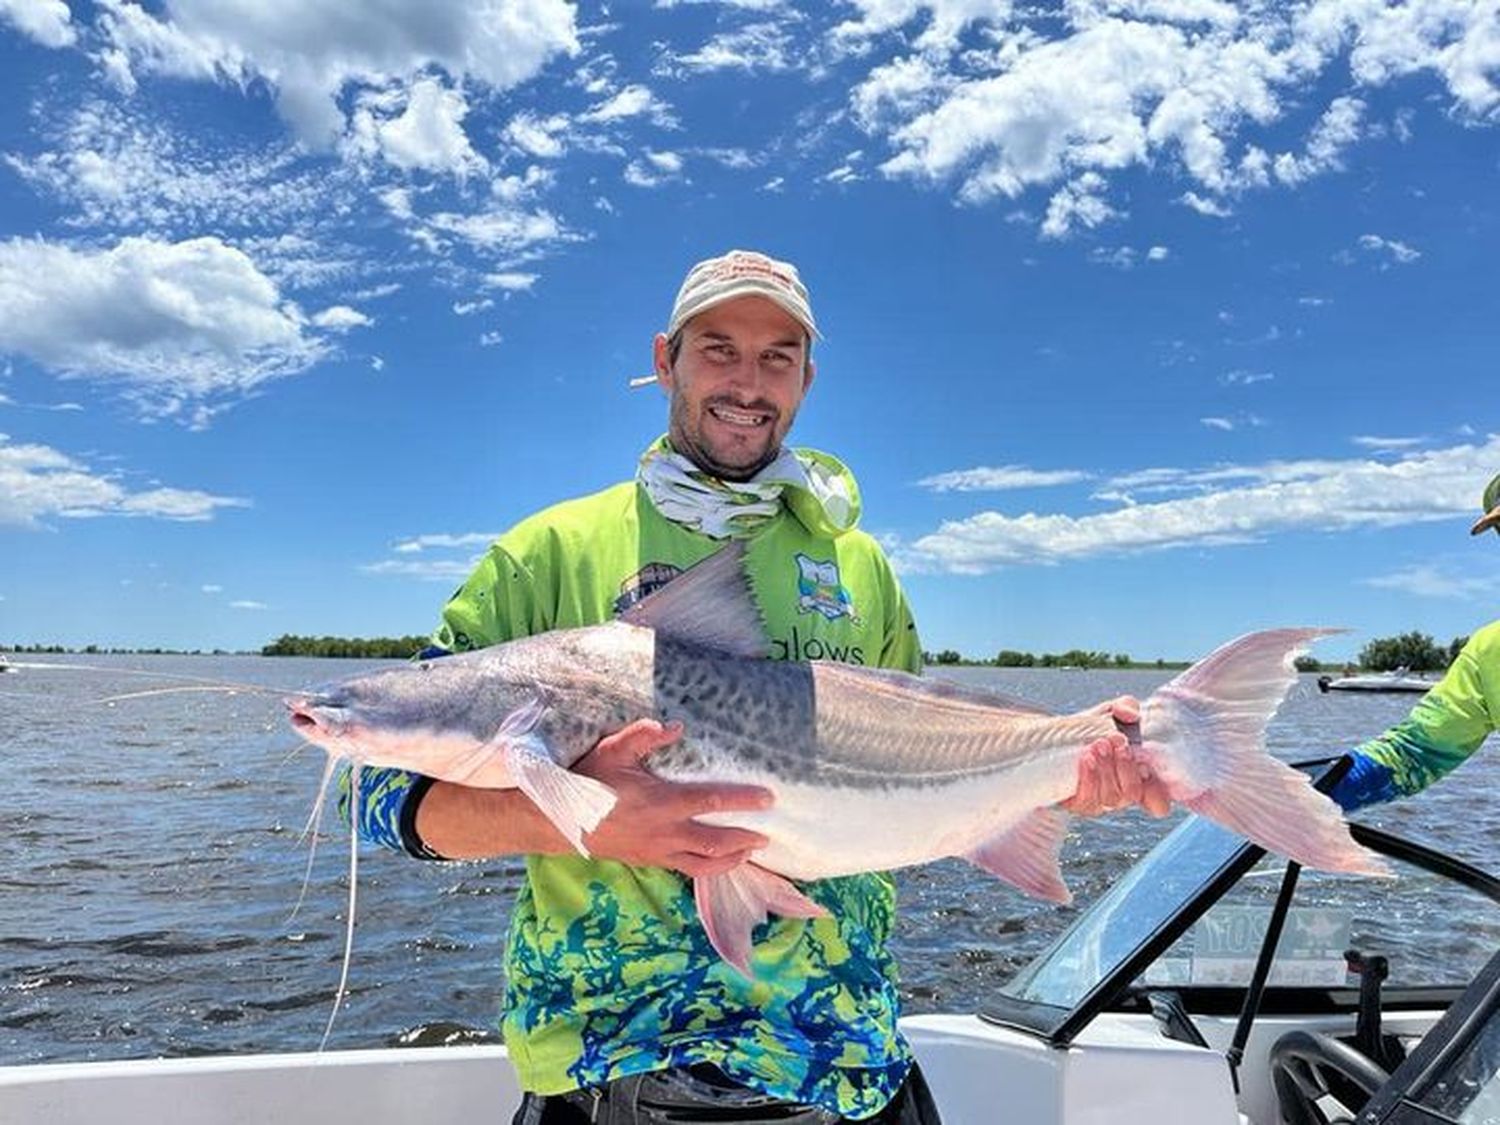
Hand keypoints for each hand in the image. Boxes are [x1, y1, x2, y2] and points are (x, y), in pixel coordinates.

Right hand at [573, 719, 773, 876]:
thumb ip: (644, 736)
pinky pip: (685, 869)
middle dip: (745, 839)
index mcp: (662, 803)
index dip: (742, 800)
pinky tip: (716, 862)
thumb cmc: (587, 782)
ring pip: (702, 864)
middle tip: (768, 836)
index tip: (768, 798)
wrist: (559, 822)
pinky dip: (707, 868)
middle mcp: (665, 832)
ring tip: (750, 853)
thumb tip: (676, 727)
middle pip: (715, 842)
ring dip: (730, 860)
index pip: (712, 802)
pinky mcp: (648, 861)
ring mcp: (657, 851)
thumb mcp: (612, 750)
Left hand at [1060, 696, 1171, 818]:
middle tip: (1117, 742)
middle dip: (1127, 768)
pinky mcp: (1079, 803)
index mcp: (1140, 778)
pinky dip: (1089, 777)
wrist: (1056, 736)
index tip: (1148, 769)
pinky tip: (1086, 758)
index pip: (1159, 801)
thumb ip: (1126, 707)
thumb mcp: (1112, 712)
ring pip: (1112, 797)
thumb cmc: (1093, 727)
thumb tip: (1130, 714)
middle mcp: (1123, 793)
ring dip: (1107, 770)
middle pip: (1133, 793)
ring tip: (1098, 745)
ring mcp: (1101, 801)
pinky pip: (1087, 799)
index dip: (1159, 794)